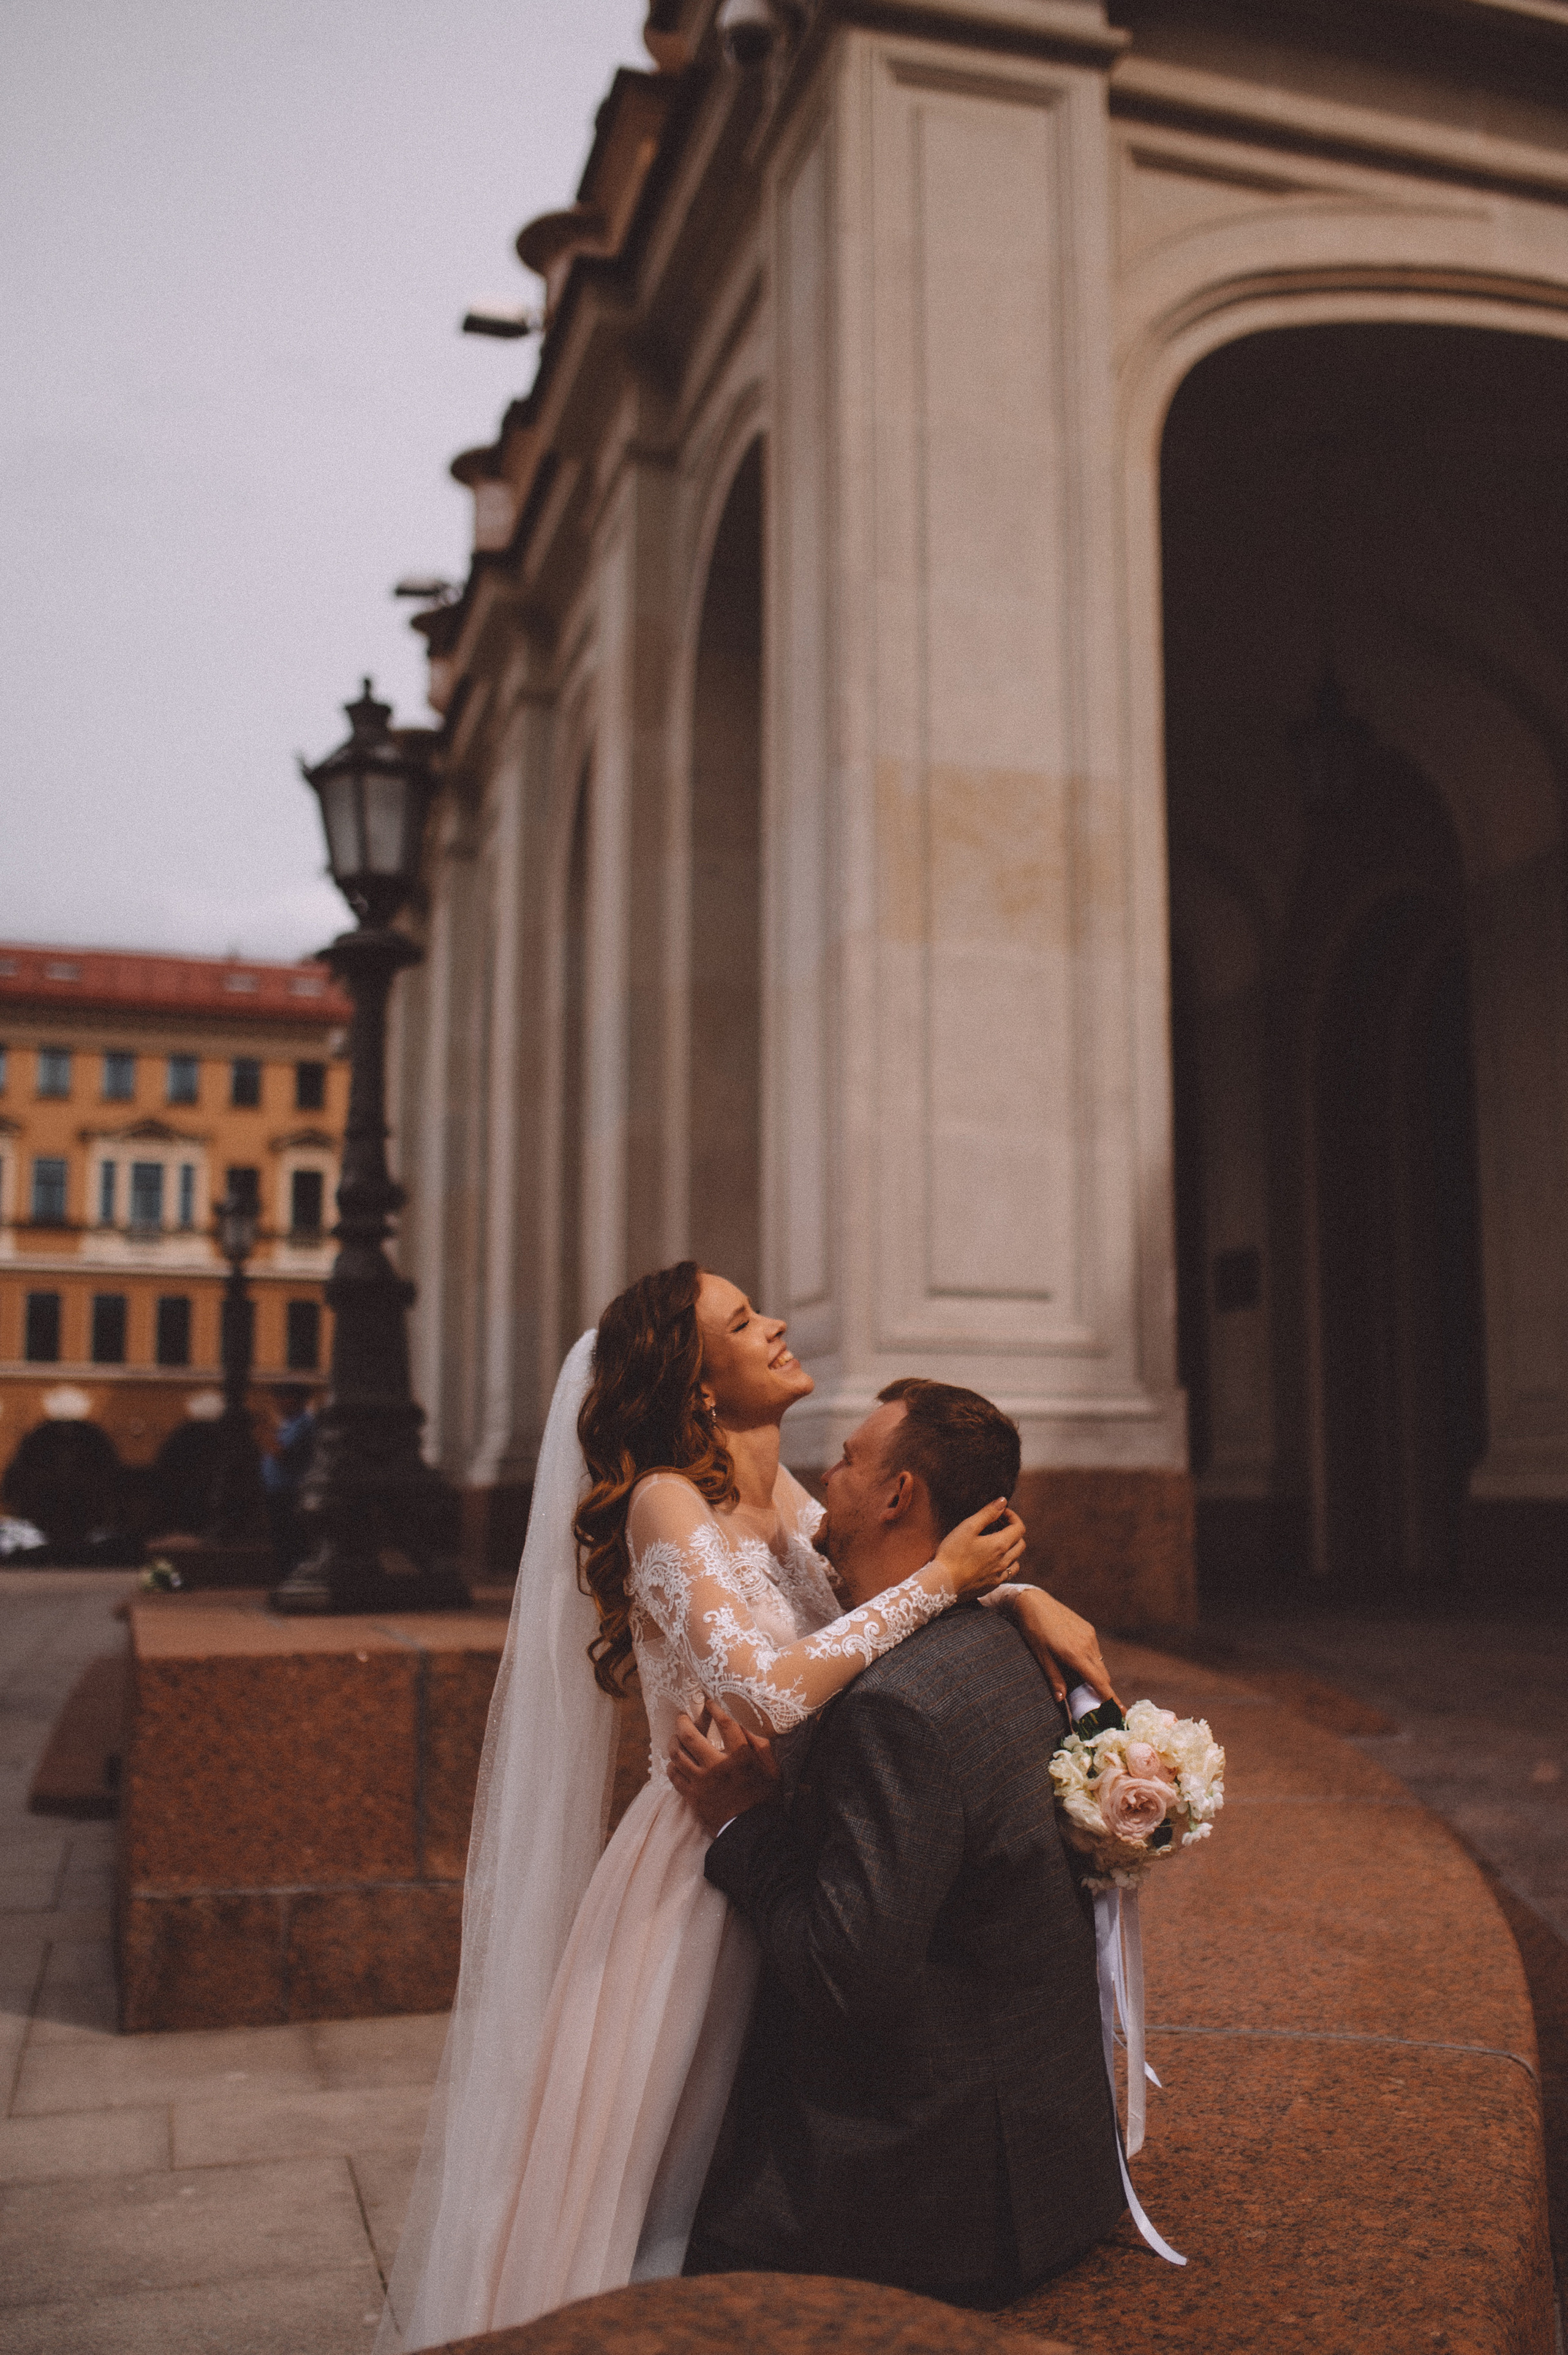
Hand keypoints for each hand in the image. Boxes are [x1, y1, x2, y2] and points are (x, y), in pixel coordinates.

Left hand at [668, 1703, 779, 1836]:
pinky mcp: (692, 1797)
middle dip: (683, 1722)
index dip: (715, 1709)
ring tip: (676, 1738)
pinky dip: (672, 1766)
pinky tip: (675, 1763)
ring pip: (677, 1755)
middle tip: (682, 1717)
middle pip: (691, 1735)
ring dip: (674, 1742)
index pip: (725, 1724)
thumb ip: (761, 1745)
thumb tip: (746, 1725)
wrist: (752, 1834)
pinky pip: (674, 1776)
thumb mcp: (772, 1770)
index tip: (709, 1701)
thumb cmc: (764, 1800)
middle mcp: (718, 1766)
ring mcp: (702, 1782)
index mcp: (741, 1756)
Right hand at [931, 1501, 1026, 1599]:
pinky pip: (1007, 1574)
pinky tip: (991, 1561)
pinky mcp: (992, 1586)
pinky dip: (1005, 1564)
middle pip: (1020, 1543)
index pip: (1019, 1527)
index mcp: (1000, 1545)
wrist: (942, 1584)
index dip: (1012, 1516)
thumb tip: (1003, 1501)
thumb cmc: (952, 1553)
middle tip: (996, 1525)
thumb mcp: (968, 1527)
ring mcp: (999, 1576)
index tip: (999, 1513)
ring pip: (1016, 1559)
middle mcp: (1004, 1561)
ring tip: (994, 1543)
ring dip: (1011, 1548)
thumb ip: (987, 1513)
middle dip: (1012, 1530)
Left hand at [988, 1585, 1119, 1708]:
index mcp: (1075, 1655)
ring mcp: (1089, 1636)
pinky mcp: (1088, 1629)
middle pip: (1103, 1676)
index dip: (1111, 1699)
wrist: (1034, 1603)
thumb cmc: (1034, 1631)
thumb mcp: (1041, 1657)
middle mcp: (1086, 1645)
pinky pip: (1095, 1651)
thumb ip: (1054, 1678)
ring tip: (1084, 1684)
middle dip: (1103, 1691)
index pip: (1099, 1682)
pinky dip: (1092, 1662)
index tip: (1121, 1712)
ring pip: (1100, 1664)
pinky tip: (1079, 1663)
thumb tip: (1061, 1700)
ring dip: (1097, 1676)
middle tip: (1099, 1705)